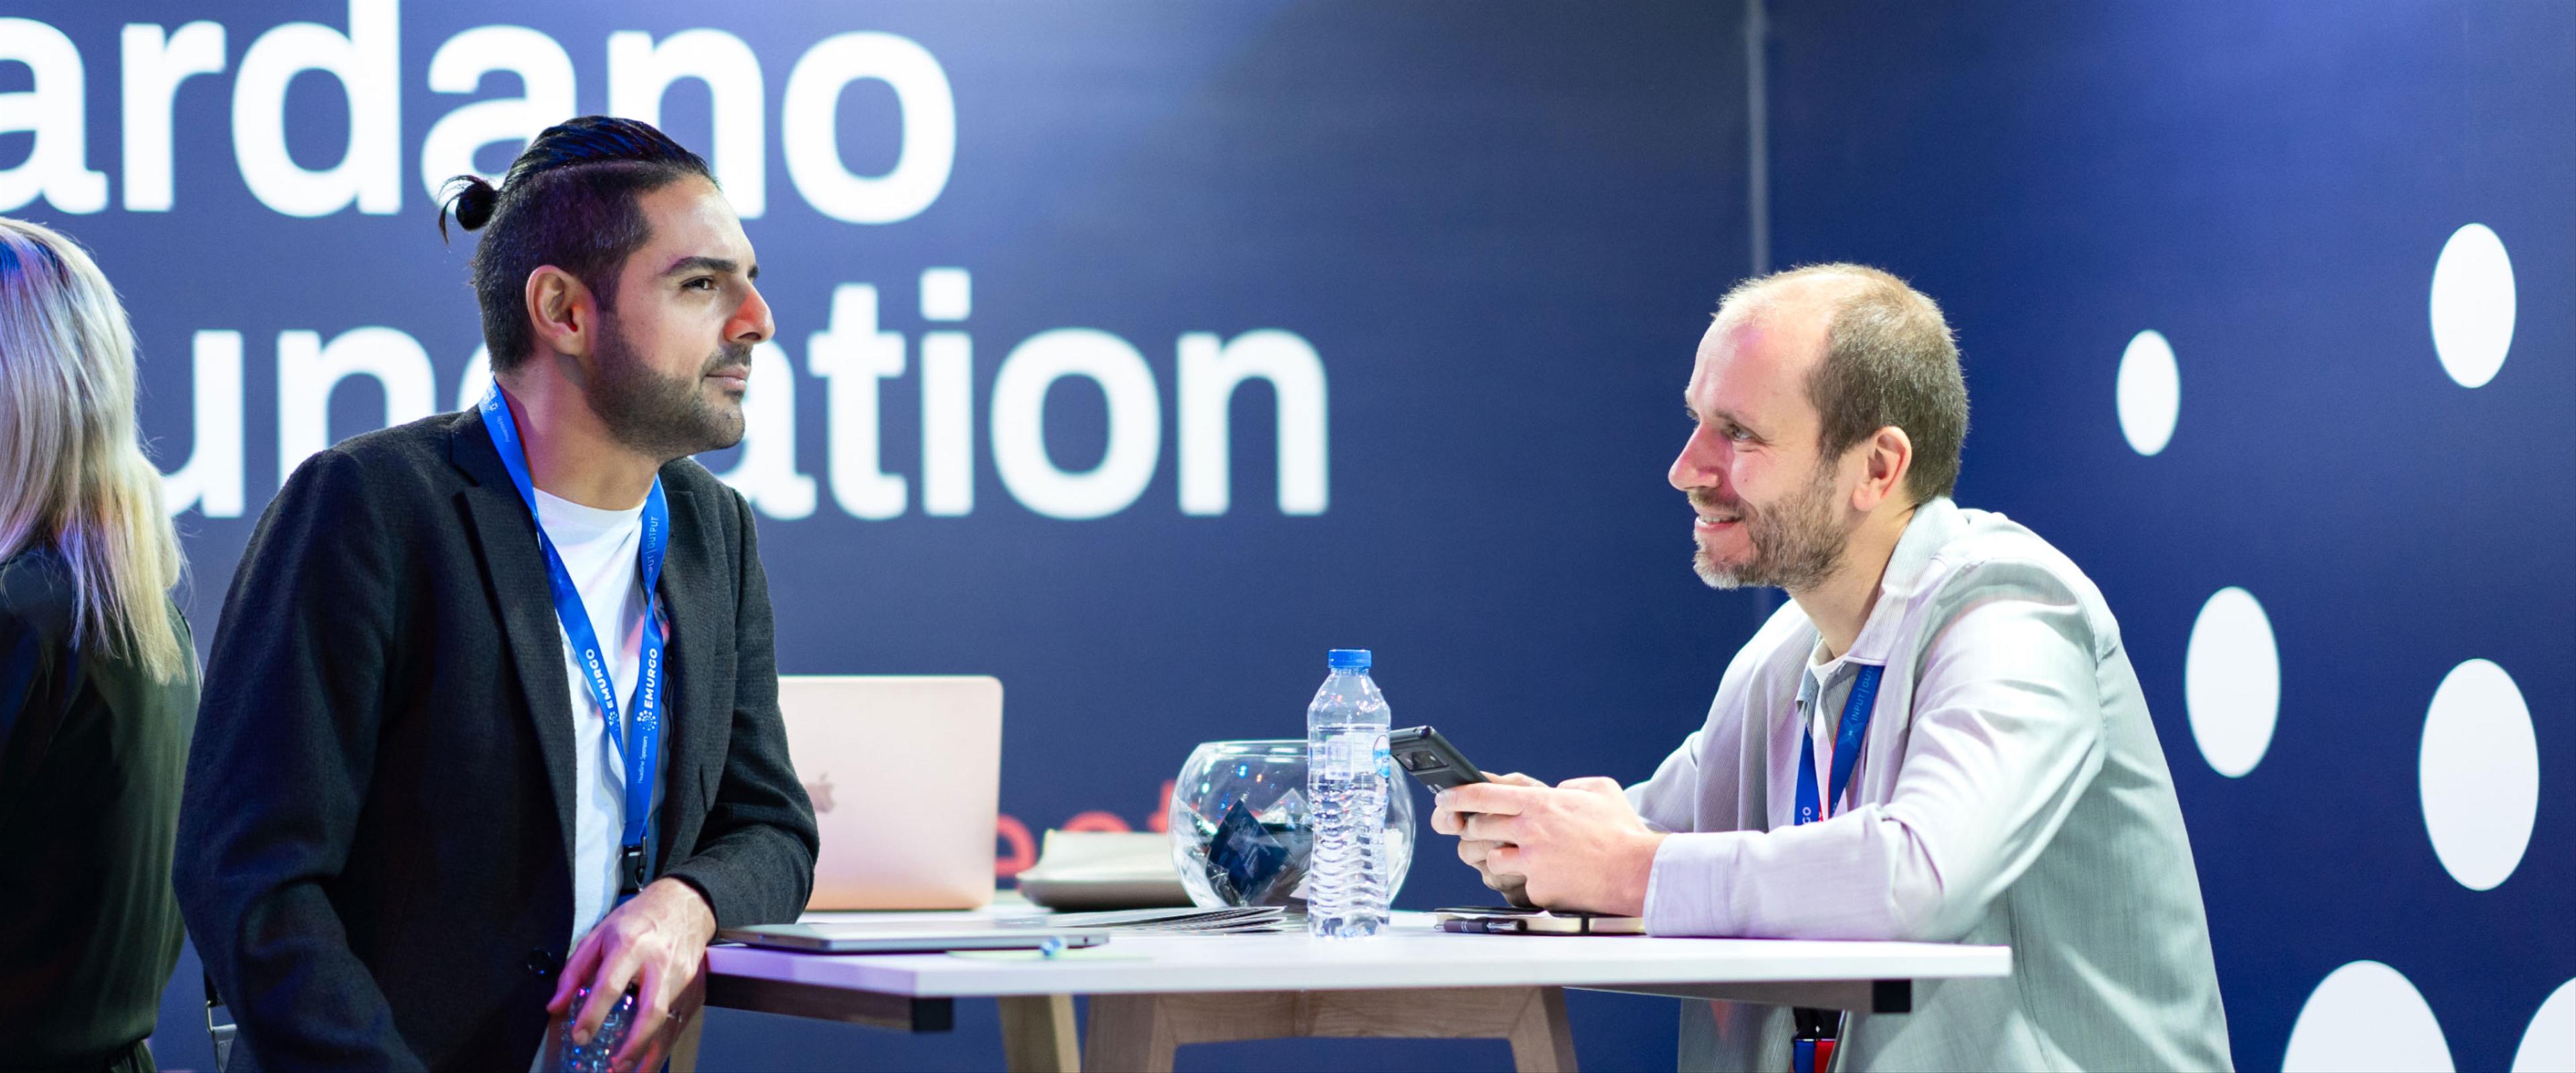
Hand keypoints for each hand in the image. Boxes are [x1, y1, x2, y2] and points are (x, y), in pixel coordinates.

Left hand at [546, 877, 716, 1072]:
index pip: (610, 985)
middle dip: (633, 1043)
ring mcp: (682, 976)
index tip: (580, 1035)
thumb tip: (556, 1006)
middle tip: (614, 1064)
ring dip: (649, 1051)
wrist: (686, 903)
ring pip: (669, 1021)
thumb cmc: (639, 918)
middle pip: (650, 1010)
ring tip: (628, 1069)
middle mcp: (659, 962)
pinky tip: (648, 1059)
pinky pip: (680, 1022)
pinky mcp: (695, 986)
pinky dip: (664, 1045)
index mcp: (631, 945)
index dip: (593, 1014)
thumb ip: (575, 971)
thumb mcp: (599, 934)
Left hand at [1439, 776, 1665, 915]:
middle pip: (1478, 828)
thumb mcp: (1600, 791)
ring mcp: (1530, 861)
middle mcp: (1529, 830)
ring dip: (1500, 858)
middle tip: (1478, 830)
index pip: (1483, 795)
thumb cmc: (1622, 832)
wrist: (1636, 871)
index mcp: (1539, 803)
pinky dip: (1529, 883)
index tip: (1445, 799)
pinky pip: (1519, 885)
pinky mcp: (1536, 888)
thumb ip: (1572, 785)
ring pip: (1491, 859)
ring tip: (1522, 858)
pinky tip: (1551, 879)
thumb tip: (1559, 789)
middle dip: (1474, 829)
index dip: (1457, 796)